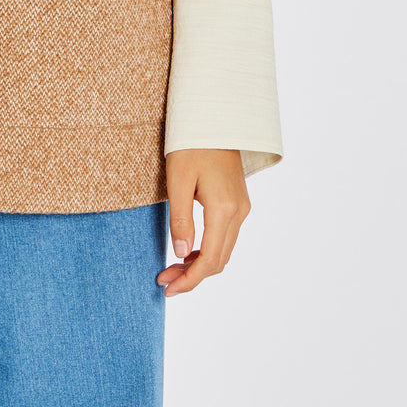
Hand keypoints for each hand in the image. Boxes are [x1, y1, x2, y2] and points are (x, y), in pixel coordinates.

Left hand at [157, 149, 250, 296]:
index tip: (168, 289)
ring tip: (172, 269)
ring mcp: (241, 207)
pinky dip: (208, 249)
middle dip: (192, 276)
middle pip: (219, 260)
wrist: (213, 117)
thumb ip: (180, 219)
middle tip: (164, 280)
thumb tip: (181, 254)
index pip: (210, 260)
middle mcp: (239, 212)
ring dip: (200, 264)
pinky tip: (188, 251)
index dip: (189, 280)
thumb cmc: (190, 143)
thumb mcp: (177, 180)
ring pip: (223, 250)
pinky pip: (225, 236)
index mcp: (224, 209)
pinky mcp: (238, 201)